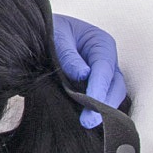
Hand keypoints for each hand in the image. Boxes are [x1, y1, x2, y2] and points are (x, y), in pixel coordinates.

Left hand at [53, 13, 127, 128]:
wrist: (37, 33)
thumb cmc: (50, 30)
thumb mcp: (56, 36)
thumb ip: (68, 55)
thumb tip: (82, 75)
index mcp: (101, 43)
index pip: (105, 69)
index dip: (99, 89)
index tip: (91, 105)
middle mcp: (105, 61)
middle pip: (115, 86)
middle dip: (105, 105)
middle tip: (89, 121)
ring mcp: (101, 75)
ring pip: (110, 96)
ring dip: (101, 110)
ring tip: (86, 123)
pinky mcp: (91, 87)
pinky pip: (99, 100)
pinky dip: (93, 109)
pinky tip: (83, 119)